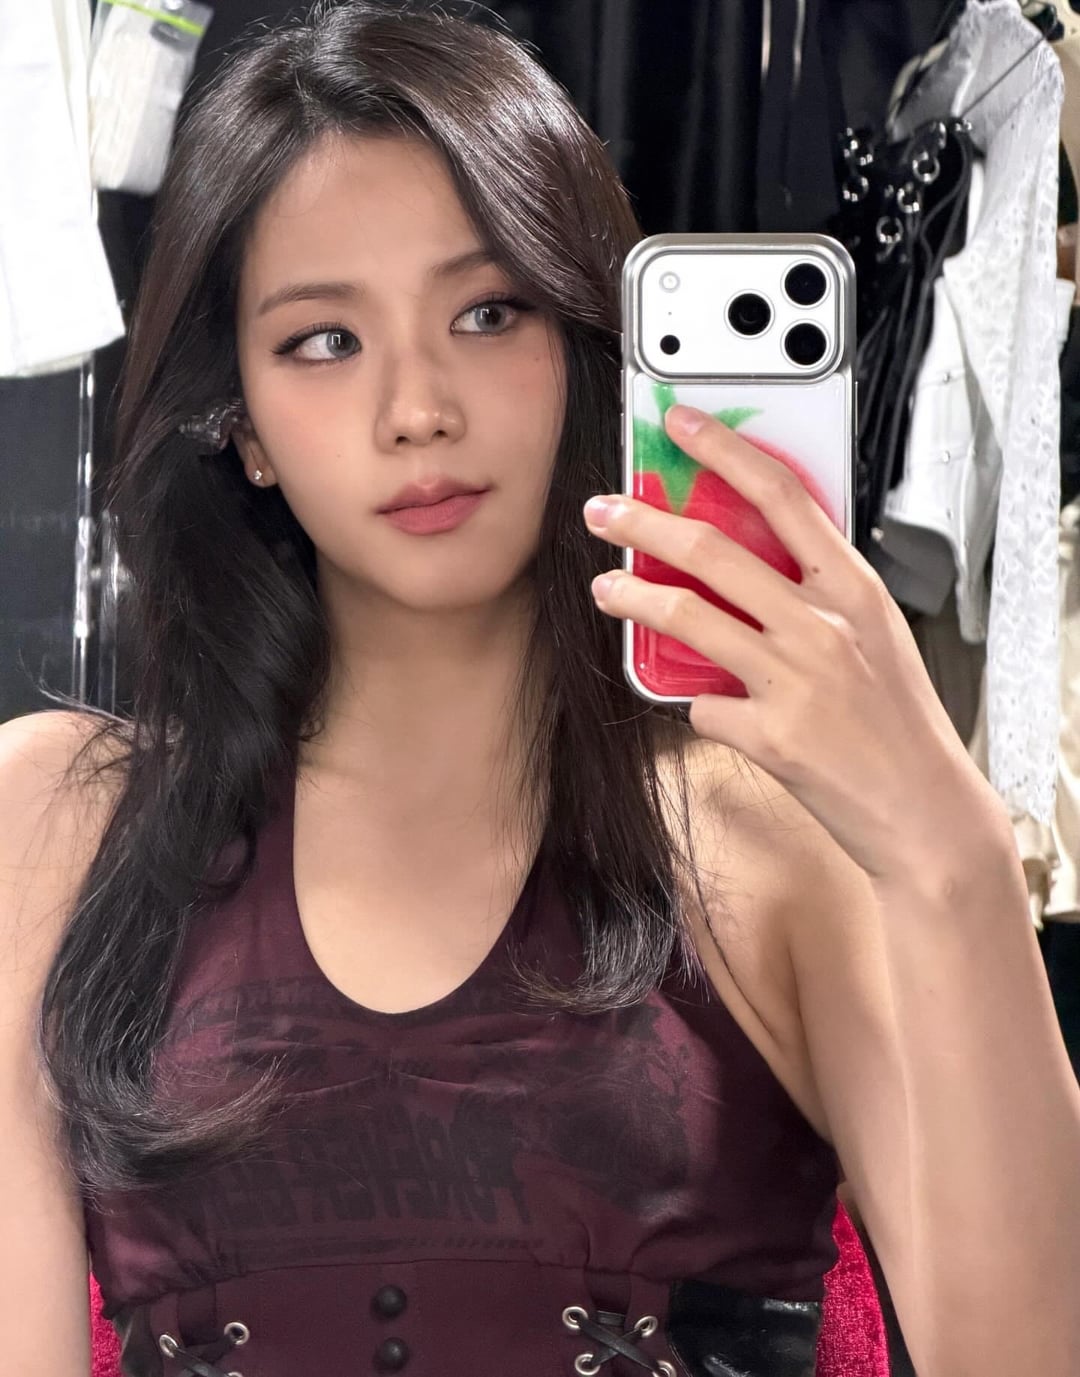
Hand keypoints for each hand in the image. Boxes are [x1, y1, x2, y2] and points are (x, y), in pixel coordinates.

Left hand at [583, 403, 1001, 881]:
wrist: (923, 809)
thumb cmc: (897, 721)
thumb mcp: (874, 637)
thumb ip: (817, 596)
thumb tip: (745, 564)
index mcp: (853, 589)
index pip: (783, 495)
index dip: (725, 450)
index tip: (681, 425)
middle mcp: (823, 626)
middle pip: (714, 550)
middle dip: (644, 521)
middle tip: (604, 510)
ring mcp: (795, 680)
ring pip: (686, 616)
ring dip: (633, 596)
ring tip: (606, 589)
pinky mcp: (770, 736)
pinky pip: (702, 706)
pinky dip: (697, 705)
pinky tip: (707, 709)